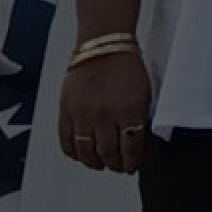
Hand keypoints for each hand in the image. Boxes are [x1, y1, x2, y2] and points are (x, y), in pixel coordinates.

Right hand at [57, 49, 152, 175]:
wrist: (104, 43)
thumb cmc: (126, 64)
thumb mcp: (144, 92)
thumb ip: (139, 119)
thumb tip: (137, 142)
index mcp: (130, 109)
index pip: (132, 149)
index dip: (132, 162)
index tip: (132, 166)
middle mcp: (106, 114)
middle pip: (109, 154)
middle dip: (115, 165)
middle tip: (118, 167)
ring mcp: (84, 114)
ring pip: (87, 153)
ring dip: (95, 163)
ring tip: (101, 163)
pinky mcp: (67, 111)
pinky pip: (67, 142)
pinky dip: (74, 153)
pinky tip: (81, 153)